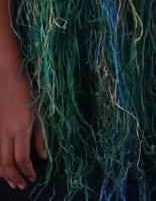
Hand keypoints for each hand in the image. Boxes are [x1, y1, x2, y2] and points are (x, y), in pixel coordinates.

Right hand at [0, 74, 45, 189]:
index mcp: (21, 128)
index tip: (33, 178)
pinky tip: (2, 168)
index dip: (27, 170)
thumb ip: (41, 136)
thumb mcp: (40, 113)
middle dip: (14, 176)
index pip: (22, 157)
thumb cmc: (29, 92)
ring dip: (4, 173)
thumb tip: (44, 156)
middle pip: (6, 162)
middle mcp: (6, 132)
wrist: (7, 77)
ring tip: (12, 182)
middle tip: (22, 186)